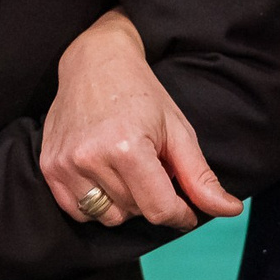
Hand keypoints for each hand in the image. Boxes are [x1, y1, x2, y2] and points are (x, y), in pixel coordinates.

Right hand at [40, 9, 236, 229]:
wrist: (94, 62)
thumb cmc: (142, 93)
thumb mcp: (178, 130)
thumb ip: (200, 176)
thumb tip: (230, 211)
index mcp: (127, 148)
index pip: (159, 210)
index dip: (180, 215)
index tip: (186, 208)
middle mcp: (90, 158)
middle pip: (134, 213)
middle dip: (150, 198)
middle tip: (151, 166)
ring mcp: (64, 164)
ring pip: (106, 216)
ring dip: (123, 203)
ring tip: (127, 169)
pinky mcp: (49, 167)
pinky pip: (78, 211)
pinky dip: (95, 203)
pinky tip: (103, 174)